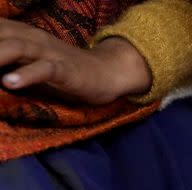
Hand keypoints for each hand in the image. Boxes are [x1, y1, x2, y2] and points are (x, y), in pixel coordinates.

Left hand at [0, 19, 151, 103]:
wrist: (110, 73)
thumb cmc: (66, 69)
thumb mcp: (32, 58)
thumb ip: (10, 56)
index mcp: (23, 35)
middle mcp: (33, 39)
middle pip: (0, 35)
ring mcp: (50, 54)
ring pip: (16, 48)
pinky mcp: (67, 70)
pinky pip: (44, 70)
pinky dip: (25, 75)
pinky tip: (9, 82)